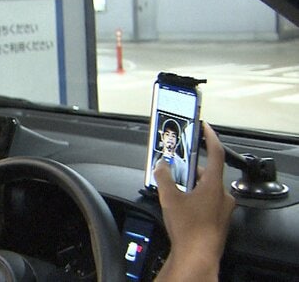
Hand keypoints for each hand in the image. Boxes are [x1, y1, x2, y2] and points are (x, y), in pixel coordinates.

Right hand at [154, 122, 235, 280]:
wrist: (197, 257)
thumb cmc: (189, 229)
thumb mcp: (169, 199)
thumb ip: (164, 178)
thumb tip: (161, 165)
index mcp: (214, 185)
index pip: (216, 153)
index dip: (210, 137)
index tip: (204, 127)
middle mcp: (223, 195)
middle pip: (207, 172)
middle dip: (190, 168)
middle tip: (176, 165)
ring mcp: (223, 209)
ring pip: (207, 188)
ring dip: (192, 185)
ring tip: (173, 189)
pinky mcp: (219, 220)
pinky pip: (208, 201)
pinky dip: (195, 198)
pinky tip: (181, 205)